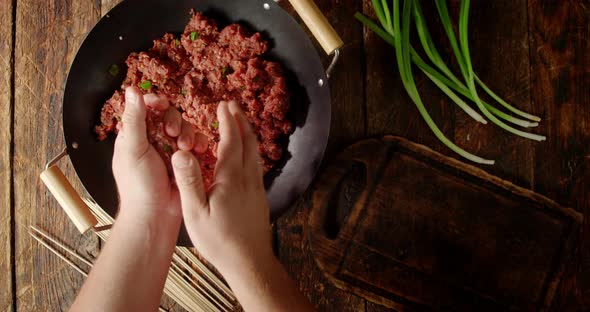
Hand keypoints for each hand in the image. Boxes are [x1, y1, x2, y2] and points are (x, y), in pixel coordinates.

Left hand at [112, 86, 200, 220]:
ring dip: (188, 135)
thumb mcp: (133, 149)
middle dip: (175, 122)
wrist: (156, 215)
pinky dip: (199, 145)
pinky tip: (196, 154)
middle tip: (172, 135)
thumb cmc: (138, 186)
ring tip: (185, 149)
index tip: (162, 106)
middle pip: (170, 115)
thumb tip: (132, 90)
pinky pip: (197, 144)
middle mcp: (153, 140)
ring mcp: (171, 150)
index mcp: (135, 135)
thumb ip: (134, 119)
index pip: (147, 108)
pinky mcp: (186, 161)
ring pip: (186, 128)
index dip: (156, 103)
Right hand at [172, 101, 272, 270]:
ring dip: (248, 134)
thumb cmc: (219, 241)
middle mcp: (247, 179)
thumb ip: (189, 181)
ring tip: (240, 124)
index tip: (223, 105)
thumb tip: (181, 152)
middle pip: (248, 142)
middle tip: (233, 106)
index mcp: (230, 178)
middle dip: (240, 121)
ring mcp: (256, 188)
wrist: (250, 261)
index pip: (231, 141)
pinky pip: (256, 165)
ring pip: (255, 153)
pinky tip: (245, 156)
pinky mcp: (260, 197)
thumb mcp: (195, 213)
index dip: (227, 121)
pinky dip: (250, 151)